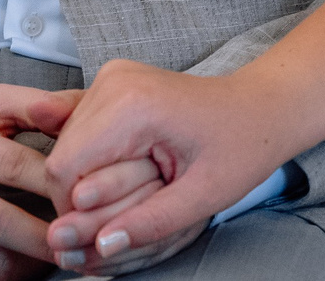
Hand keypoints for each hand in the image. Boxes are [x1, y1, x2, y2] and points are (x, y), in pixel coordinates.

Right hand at [0, 85, 72, 280]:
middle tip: (82, 237)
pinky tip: (23, 269)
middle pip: (0, 223)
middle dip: (47, 236)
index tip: (89, 193)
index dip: (57, 184)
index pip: (16, 167)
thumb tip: (83, 108)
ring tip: (58, 254)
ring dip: (29, 265)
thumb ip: (37, 106)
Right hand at [42, 59, 295, 274]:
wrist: (262, 106)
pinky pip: (82, 132)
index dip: (76, 211)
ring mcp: (112, 77)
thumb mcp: (203, 196)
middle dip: (84, 198)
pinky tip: (133, 167)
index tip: (109, 230)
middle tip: (130, 213)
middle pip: (62, 157)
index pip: (64, 170)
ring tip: (142, 185)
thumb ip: (150, 223)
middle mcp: (115, 81)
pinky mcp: (113, 82)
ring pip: (67, 146)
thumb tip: (101, 247)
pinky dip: (98, 159)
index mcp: (134, 105)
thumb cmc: (241, 145)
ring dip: (91, 178)